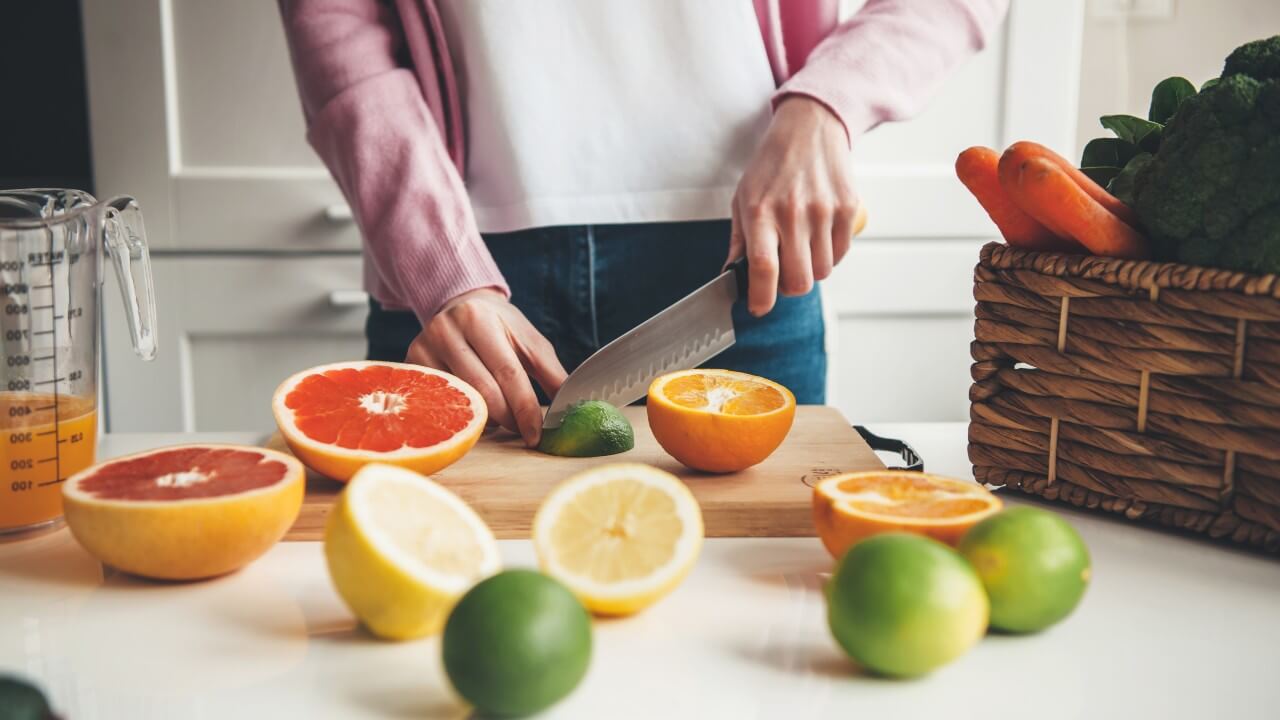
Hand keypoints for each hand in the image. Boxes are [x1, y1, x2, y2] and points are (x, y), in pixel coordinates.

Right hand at [406, 289, 566, 446]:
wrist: (460, 305)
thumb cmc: (500, 326)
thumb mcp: (529, 340)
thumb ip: (550, 372)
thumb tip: (569, 407)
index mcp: (478, 318)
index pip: (507, 373)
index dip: (525, 408)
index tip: (536, 433)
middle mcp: (445, 330)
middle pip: (482, 391)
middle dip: (509, 418)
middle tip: (523, 431)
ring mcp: (422, 348)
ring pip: (460, 401)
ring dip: (488, 418)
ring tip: (503, 418)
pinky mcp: (410, 365)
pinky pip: (440, 403)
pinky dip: (464, 414)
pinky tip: (477, 414)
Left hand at [729, 96, 861, 315]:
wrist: (809, 128)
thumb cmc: (771, 165)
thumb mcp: (743, 197)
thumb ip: (738, 240)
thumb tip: (731, 275)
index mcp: (761, 212)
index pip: (764, 268)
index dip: (761, 297)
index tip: (757, 308)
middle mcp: (793, 213)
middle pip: (799, 281)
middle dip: (788, 288)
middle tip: (782, 275)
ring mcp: (824, 211)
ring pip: (821, 272)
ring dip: (810, 269)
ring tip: (801, 246)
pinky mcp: (848, 209)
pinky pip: (840, 254)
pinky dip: (829, 254)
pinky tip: (818, 235)